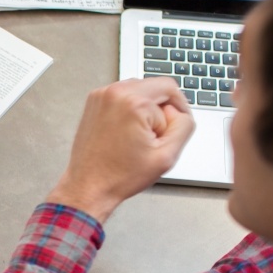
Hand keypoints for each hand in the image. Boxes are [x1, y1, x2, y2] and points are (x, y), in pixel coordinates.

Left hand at [46, 78, 193, 221]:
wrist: (89, 186)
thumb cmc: (120, 176)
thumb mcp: (167, 156)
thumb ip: (183, 126)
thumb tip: (179, 111)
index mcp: (133, 103)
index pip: (170, 88)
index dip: (179, 108)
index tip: (176, 125)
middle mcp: (114, 93)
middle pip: (154, 86)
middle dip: (161, 110)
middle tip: (156, 136)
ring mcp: (101, 96)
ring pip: (139, 90)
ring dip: (146, 109)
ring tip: (139, 135)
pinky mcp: (94, 102)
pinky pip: (123, 96)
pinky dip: (130, 110)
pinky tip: (126, 132)